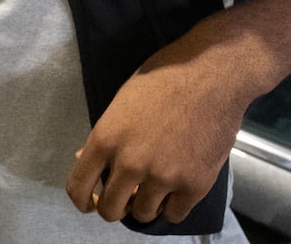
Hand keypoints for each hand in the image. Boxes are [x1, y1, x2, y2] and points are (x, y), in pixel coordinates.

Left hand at [64, 37, 249, 224]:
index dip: (81, 200)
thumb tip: (86, 158)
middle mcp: (129, 163)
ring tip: (153, 188)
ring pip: (143, 214)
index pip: (78, 187)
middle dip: (114, 206)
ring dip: (145, 205)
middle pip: (110, 210)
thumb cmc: (163, 78)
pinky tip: (175, 189)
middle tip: (124, 197)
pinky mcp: (194, 186)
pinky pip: (175, 214)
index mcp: (106, 138)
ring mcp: (162, 177)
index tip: (89, 202)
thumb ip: (106, 135)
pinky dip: (173, 206)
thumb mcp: (122, 100)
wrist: (212, 76)